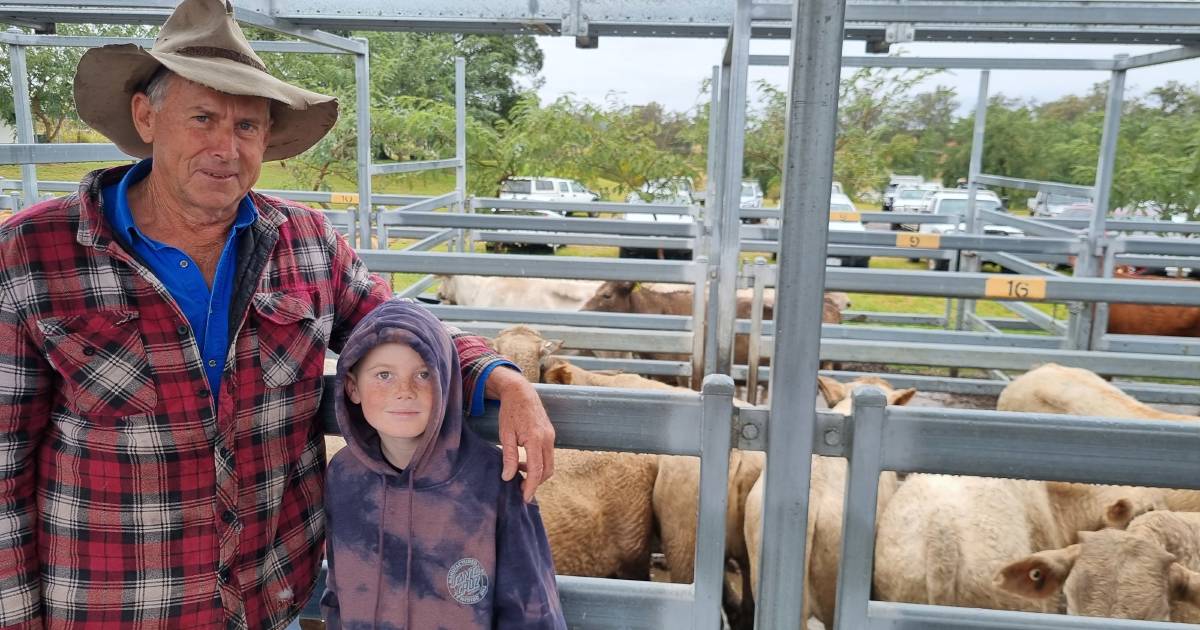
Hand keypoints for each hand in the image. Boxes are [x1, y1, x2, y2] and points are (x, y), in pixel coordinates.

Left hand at [487, 367, 554, 501]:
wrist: (521, 392)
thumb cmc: (510, 412)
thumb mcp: (505, 434)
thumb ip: (509, 457)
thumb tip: (508, 477)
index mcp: (535, 439)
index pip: (536, 470)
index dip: (531, 487)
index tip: (525, 498)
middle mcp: (547, 439)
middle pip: (547, 470)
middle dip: (536, 483)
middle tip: (521, 491)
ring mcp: (551, 436)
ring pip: (549, 464)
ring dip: (537, 473)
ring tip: (520, 474)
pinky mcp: (550, 435)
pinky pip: (548, 455)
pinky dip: (539, 464)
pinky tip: (524, 463)